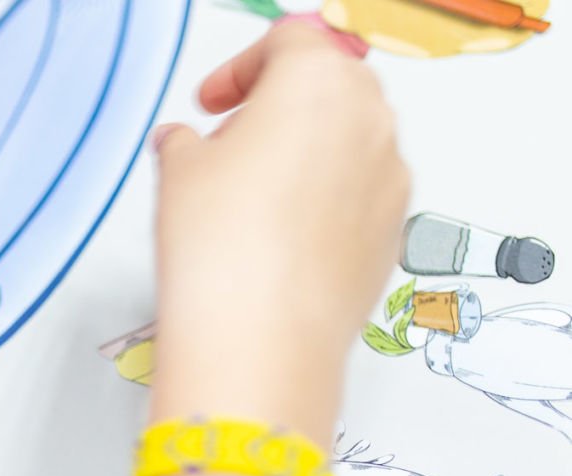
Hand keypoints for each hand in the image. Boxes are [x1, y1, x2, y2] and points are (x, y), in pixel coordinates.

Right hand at [150, 22, 410, 439]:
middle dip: (280, 106)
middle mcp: (370, 120)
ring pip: (350, 142)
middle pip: (330, 86)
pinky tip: (276, 237)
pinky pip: (359, 196)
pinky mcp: (393, 232)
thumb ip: (186, 142)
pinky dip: (324, 200)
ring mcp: (391, 178)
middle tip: (233, 140)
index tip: (212, 100)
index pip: (288, 42)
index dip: (239, 68)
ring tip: (250, 197)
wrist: (261, 338)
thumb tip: (186, 147)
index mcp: (318, 81)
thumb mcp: (178, 172)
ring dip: (305, 153)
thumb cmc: (223, 248)